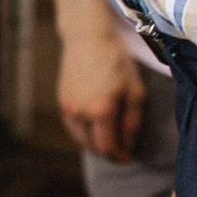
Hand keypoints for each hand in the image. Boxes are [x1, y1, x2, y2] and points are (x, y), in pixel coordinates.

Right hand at [58, 30, 146, 161]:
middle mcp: (80, 112)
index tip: (130, 157)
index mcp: (101, 111)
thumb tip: (127, 143)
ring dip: (95, 144)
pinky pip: (72, 126)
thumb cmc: (116, 61)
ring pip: (80, 138)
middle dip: (108, 153)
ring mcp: (67, 107)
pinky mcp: (61, 100)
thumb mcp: (135, 91)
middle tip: (122, 151)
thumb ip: (132, 121)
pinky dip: (84, 132)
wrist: (88, 38)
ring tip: (110, 139)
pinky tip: (96, 127)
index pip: (107, 147)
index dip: (120, 157)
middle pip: (92, 147)